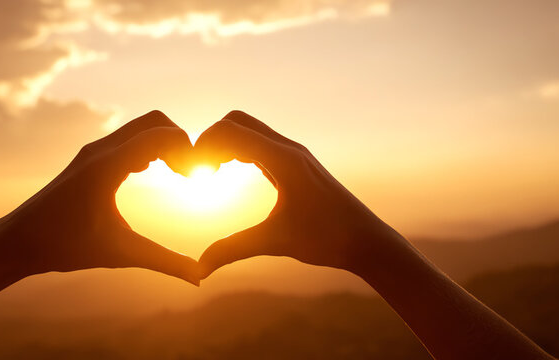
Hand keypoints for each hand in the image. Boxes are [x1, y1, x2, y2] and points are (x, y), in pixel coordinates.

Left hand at [0, 110, 199, 284]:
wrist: (18, 241)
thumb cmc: (64, 246)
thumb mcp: (120, 253)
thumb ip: (164, 262)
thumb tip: (200, 278)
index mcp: (108, 166)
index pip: (160, 135)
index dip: (187, 150)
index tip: (196, 177)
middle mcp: (100, 150)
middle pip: (154, 121)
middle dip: (180, 141)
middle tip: (190, 173)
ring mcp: (92, 152)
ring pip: (139, 127)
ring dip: (164, 143)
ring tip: (178, 173)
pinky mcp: (88, 159)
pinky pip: (126, 139)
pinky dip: (147, 147)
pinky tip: (151, 173)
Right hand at [195, 111, 404, 277]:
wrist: (367, 240)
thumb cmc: (327, 239)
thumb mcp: (275, 242)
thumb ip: (234, 250)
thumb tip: (199, 269)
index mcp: (283, 159)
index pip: (231, 131)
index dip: (203, 145)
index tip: (192, 173)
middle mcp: (289, 149)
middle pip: (237, 121)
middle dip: (211, 139)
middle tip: (198, 170)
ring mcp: (295, 154)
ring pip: (250, 130)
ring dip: (225, 143)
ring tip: (210, 172)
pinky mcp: (297, 164)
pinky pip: (261, 144)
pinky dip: (240, 150)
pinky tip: (230, 173)